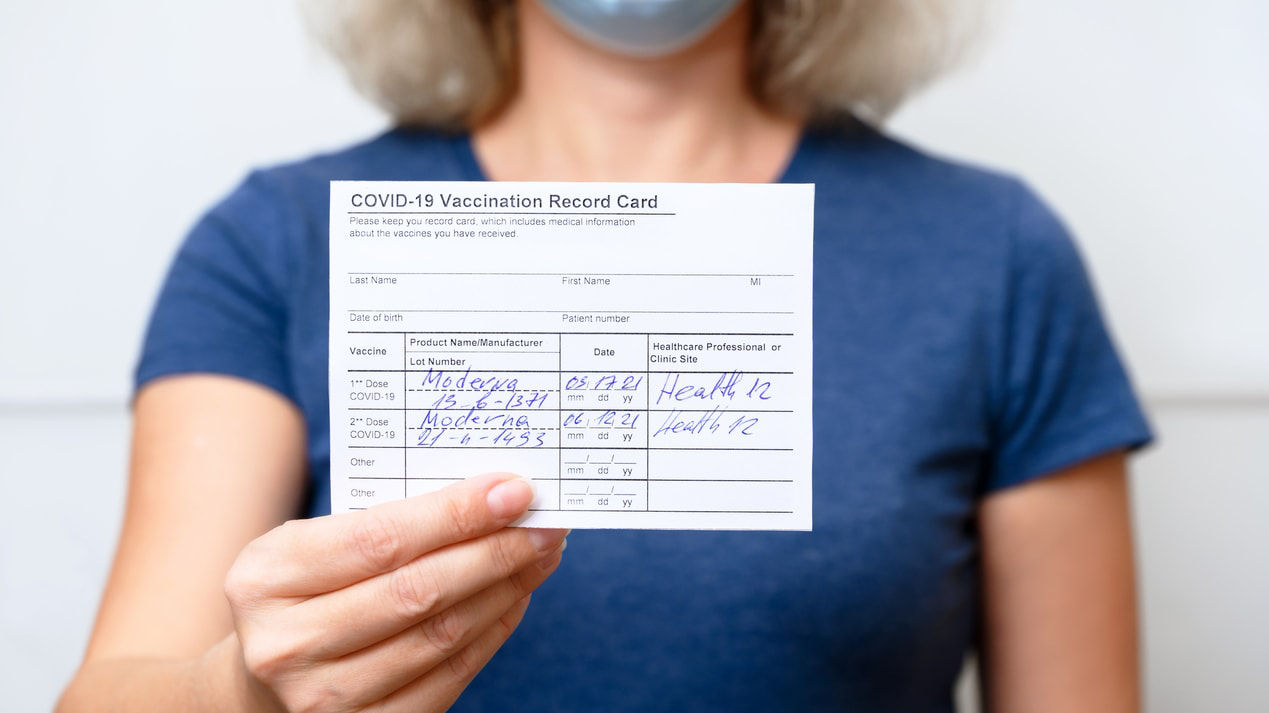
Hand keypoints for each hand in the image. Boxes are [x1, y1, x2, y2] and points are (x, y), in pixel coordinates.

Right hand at [222, 473, 566, 711]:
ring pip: (440, 636)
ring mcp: (323, 700)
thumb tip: (489, 498)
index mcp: (267, 578)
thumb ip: (384, 522)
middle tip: (546, 523)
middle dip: (495, 551)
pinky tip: (515, 597)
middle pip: (418, 591)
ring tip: (540, 554)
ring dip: (504, 589)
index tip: (514, 490)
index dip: (456, 514)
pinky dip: (492, 631)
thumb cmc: (302, 591)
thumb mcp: (310, 544)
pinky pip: (449, 677)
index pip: (382, 540)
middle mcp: (287, 645)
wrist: (264, 676)